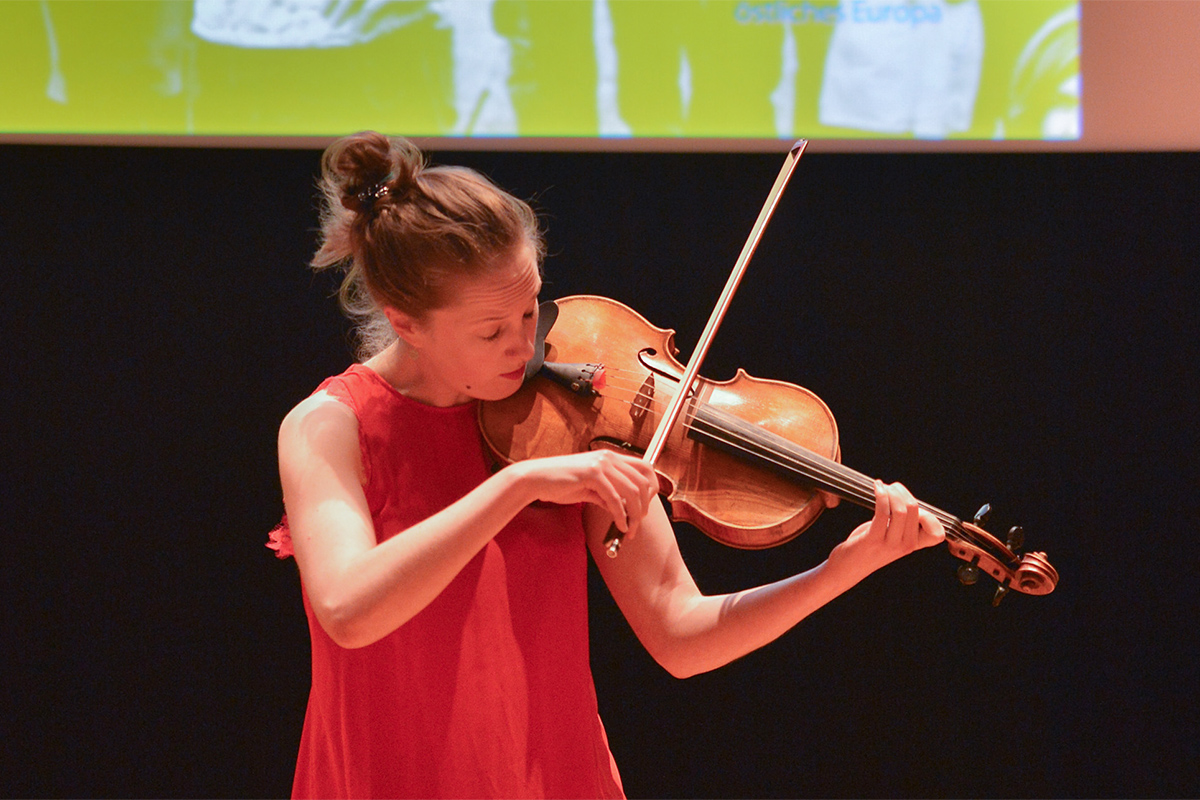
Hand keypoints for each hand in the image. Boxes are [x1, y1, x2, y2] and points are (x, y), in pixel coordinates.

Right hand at [509, 450, 658, 536]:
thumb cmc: (560, 483)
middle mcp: (609, 457)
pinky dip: (621, 516)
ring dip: (634, 515)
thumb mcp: (590, 488)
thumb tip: (623, 510)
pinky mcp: (592, 474)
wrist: (536, 478)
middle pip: (642, 481)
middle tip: (638, 523)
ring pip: (632, 492)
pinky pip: (615, 499)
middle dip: (644, 506)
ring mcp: (601, 464)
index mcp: (610, 457)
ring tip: (629, 529)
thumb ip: (607, 495)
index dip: (651, 487)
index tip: (645, 506)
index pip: (645, 468)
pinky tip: (619, 526)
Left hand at [837, 480, 945, 574]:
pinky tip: (877, 488)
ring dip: (890, 492)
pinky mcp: (873, 540)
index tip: (908, 501)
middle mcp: (906, 546)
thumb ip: (903, 523)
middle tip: (891, 487)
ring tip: (882, 487)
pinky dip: (880, 495)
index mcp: (914, 545)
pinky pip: (882, 512)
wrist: (847, 568)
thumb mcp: (892, 537)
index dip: (928, 513)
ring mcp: (890, 544)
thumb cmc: (869, 547)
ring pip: (900, 510)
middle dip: (902, 492)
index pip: (937, 533)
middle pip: (915, 509)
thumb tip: (906, 498)